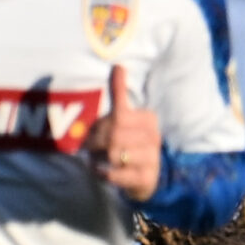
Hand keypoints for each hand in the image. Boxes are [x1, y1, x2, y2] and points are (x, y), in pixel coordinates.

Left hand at [83, 66, 160, 201]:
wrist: (146, 177)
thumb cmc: (129, 142)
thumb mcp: (125, 117)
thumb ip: (120, 93)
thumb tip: (118, 65)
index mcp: (149, 119)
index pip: (118, 117)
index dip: (101, 125)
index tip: (97, 131)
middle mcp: (154, 138)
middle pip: (115, 135)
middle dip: (97, 142)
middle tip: (90, 148)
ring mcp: (152, 159)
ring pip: (116, 154)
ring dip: (99, 158)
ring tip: (99, 159)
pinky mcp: (146, 179)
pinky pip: (117, 174)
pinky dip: (103, 173)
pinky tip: (101, 171)